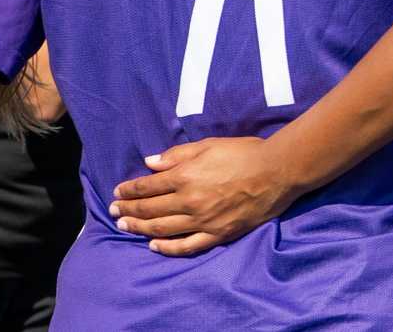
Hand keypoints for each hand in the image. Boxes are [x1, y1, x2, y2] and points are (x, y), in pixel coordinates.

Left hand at [109, 138, 298, 254]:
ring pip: (161, 229)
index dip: (129, 190)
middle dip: (127, 210)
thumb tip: (150, 162)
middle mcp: (189, 201)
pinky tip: (154, 245)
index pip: (147, 187)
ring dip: (139, 228)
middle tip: (114, 211)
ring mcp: (202, 221)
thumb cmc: (245, 153)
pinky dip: (167, 247)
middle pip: (149, 210)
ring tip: (124, 226)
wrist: (278, 171)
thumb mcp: (210, 145)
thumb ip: (178, 154)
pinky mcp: (217, 234)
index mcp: (185, 177)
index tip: (117, 192)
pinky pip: (186, 246)